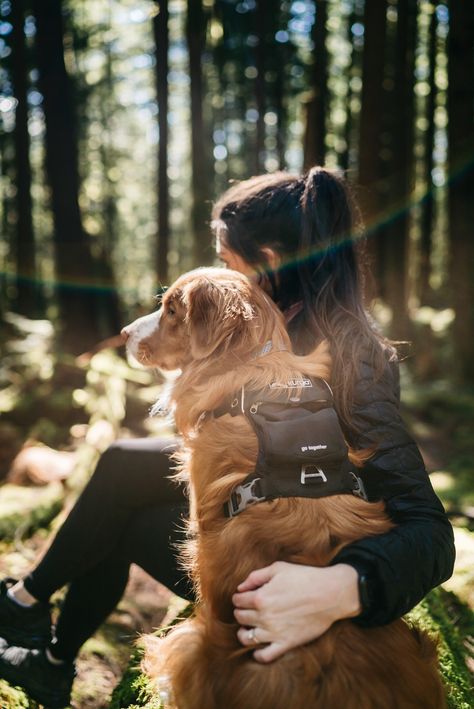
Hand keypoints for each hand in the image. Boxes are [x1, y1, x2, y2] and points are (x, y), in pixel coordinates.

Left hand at [233, 561, 360, 662]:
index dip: (239, 597)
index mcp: (260, 597)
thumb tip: (240, 588)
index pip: (237, 600)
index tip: (244, 596)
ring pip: (247, 638)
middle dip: (241, 612)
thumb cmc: (304, 577)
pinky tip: (259, 647)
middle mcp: (264, 616)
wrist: (330, 593)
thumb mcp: (278, 568)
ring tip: (249, 626)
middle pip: (240, 617)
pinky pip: (265, 656)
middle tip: (248, 609)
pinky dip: (257, 654)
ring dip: (244, 631)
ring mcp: (274, 632)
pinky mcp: (286, 643)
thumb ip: (255, 576)